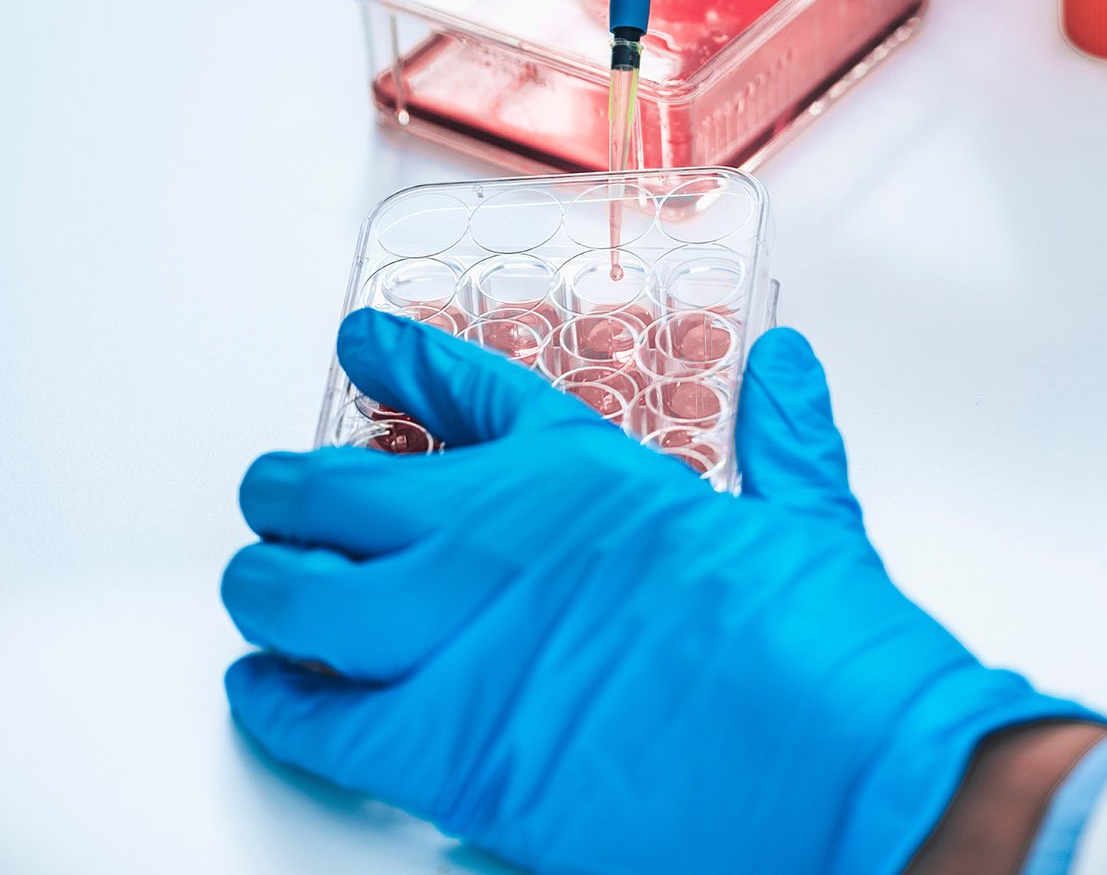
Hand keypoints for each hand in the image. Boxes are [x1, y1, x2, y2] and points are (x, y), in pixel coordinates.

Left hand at [223, 311, 1096, 874]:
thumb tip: (786, 369)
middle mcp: (500, 536)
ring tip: (252, 581)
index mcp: (583, 471)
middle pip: (343, 492)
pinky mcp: (452, 752)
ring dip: (266, 585)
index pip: (462, 391)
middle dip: (293, 490)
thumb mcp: (810, 520)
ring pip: (304, 595)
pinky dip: (277, 700)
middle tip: (274, 492)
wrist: (843, 773)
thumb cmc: (828, 650)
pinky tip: (260, 686)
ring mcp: (463, 639)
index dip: (399, 362)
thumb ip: (783, 439)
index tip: (360, 343)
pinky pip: (321, 718)